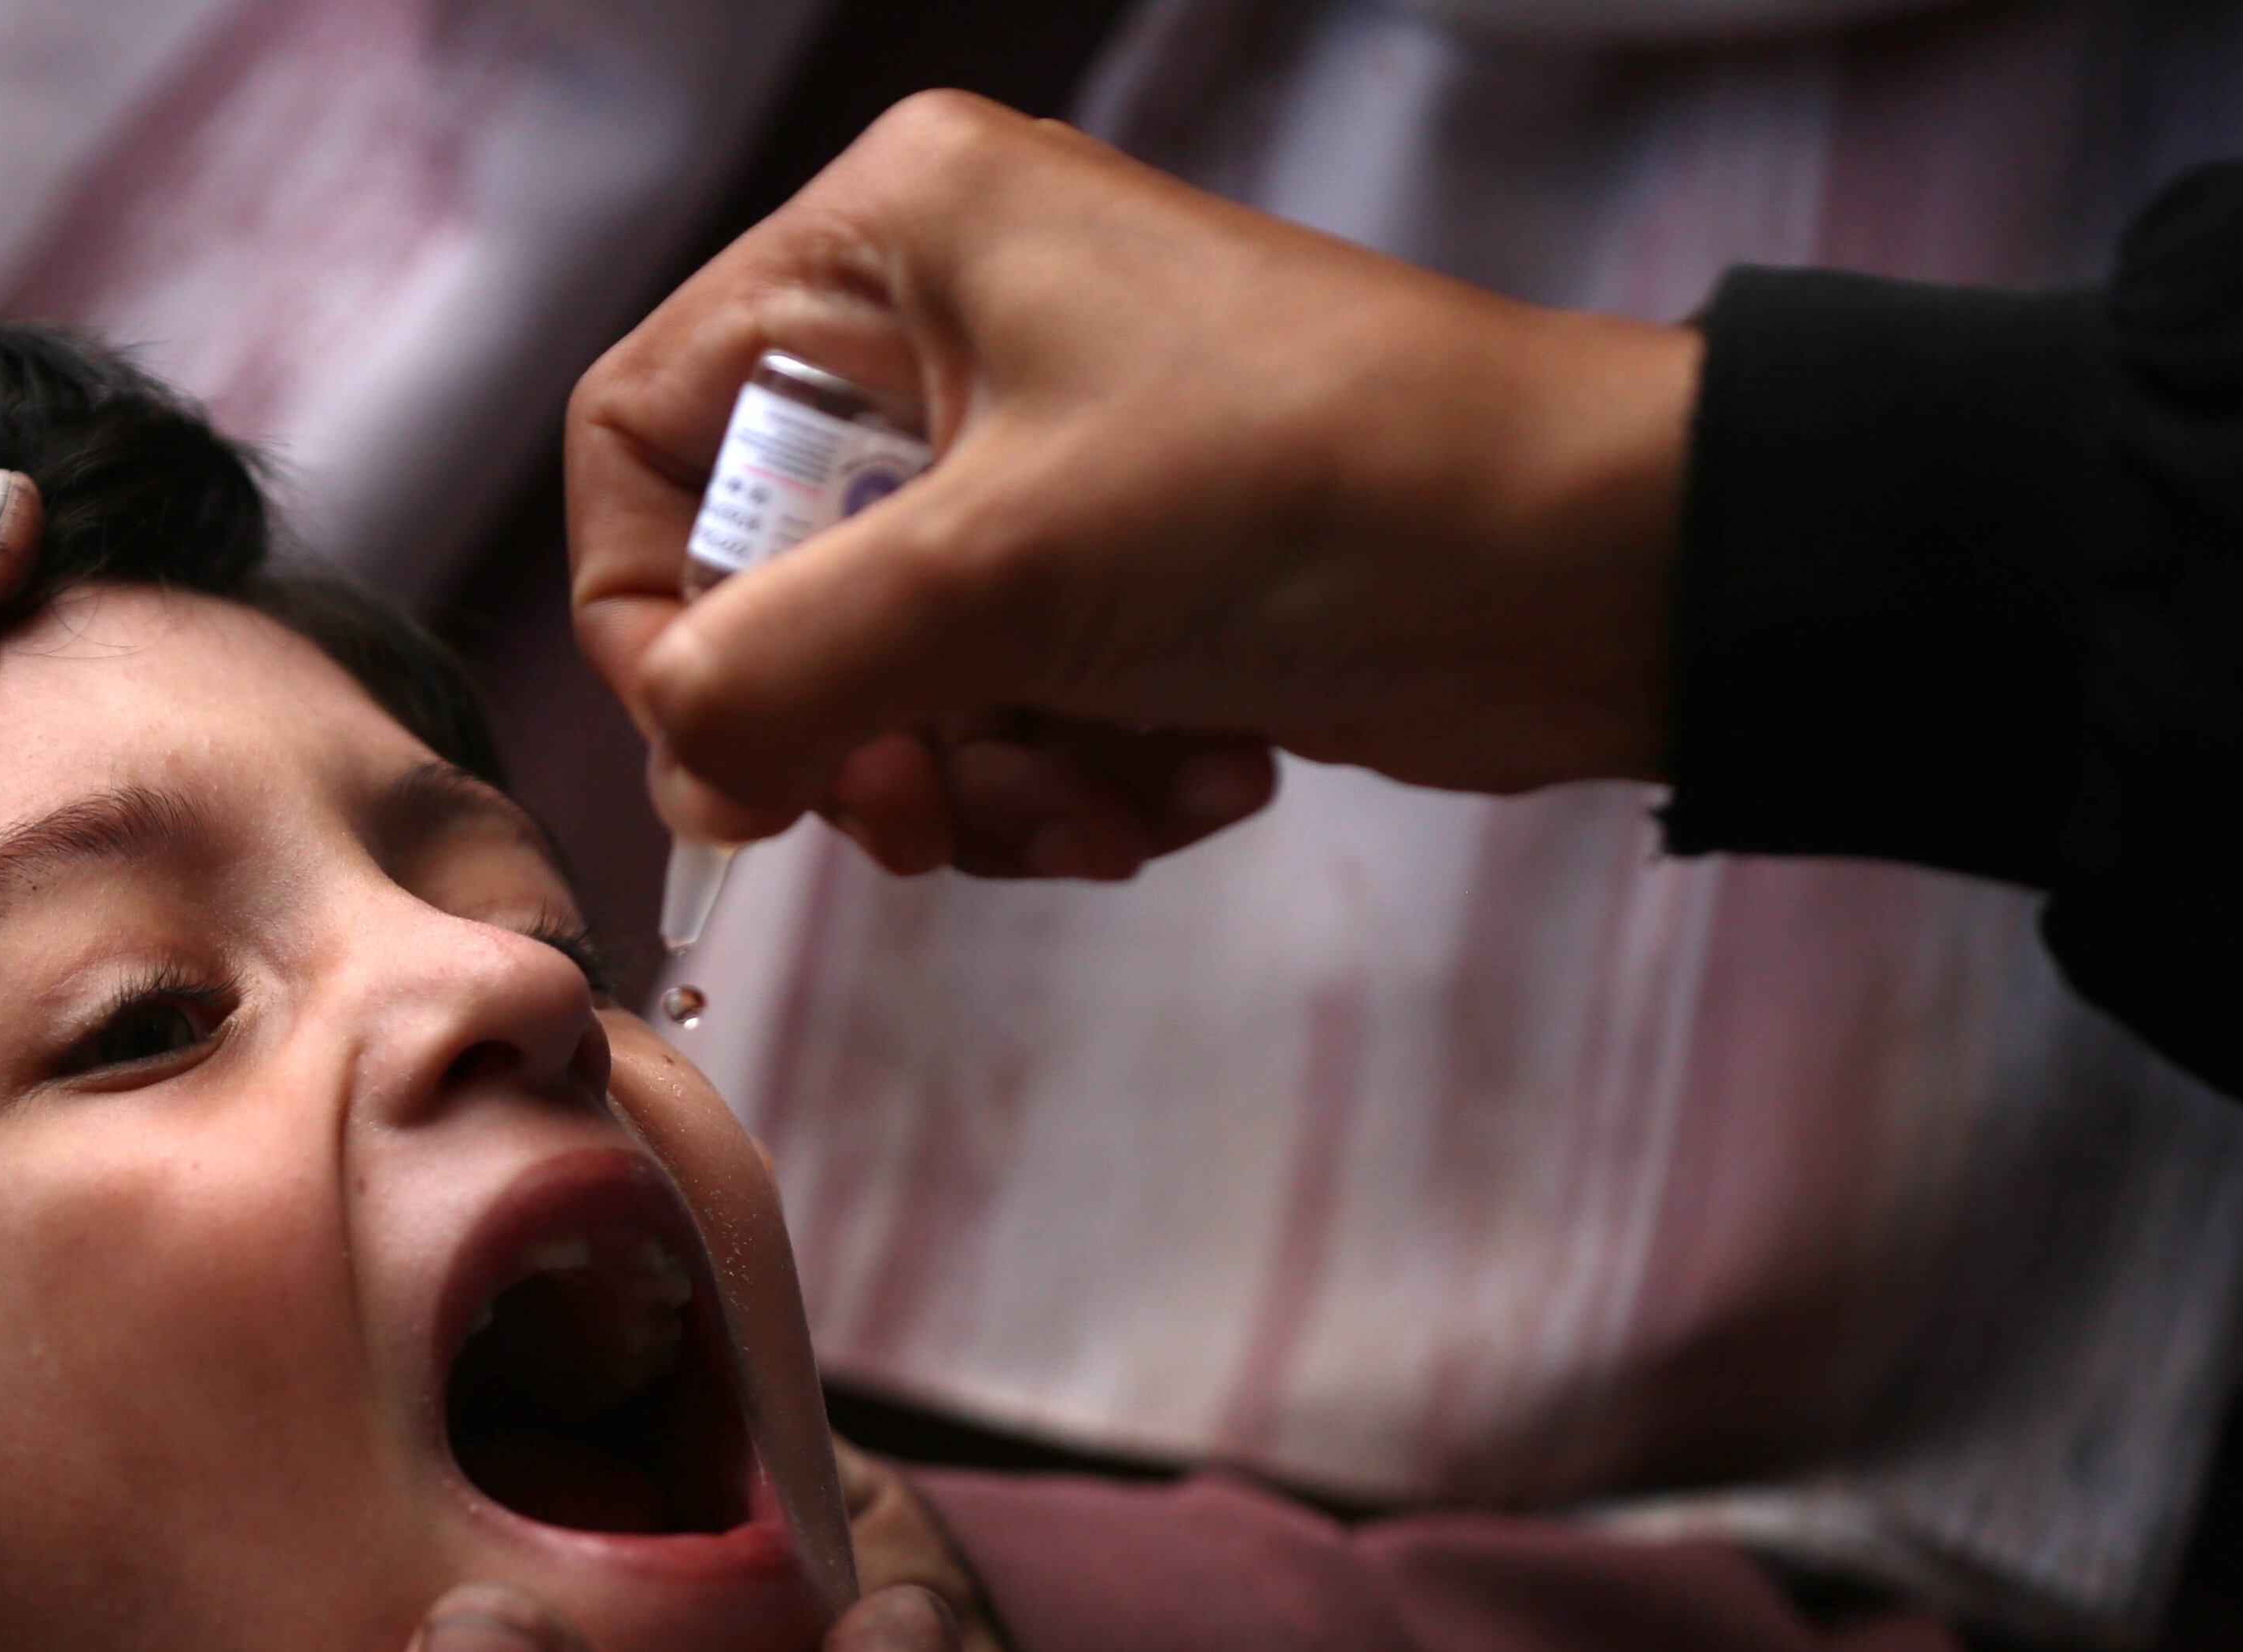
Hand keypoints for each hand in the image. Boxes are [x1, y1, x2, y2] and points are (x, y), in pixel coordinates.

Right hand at [569, 91, 1697, 875]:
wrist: (1597, 567)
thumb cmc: (1325, 483)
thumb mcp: (998, 576)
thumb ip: (777, 675)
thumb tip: (679, 766)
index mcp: (891, 242)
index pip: (645, 432)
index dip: (656, 609)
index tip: (734, 746)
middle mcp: (945, 328)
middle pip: (763, 584)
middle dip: (857, 731)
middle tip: (927, 818)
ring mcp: (1032, 455)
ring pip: (880, 680)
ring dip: (979, 783)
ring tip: (1101, 804)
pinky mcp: (1111, 570)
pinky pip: (995, 716)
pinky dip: (1072, 779)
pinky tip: (1184, 775)